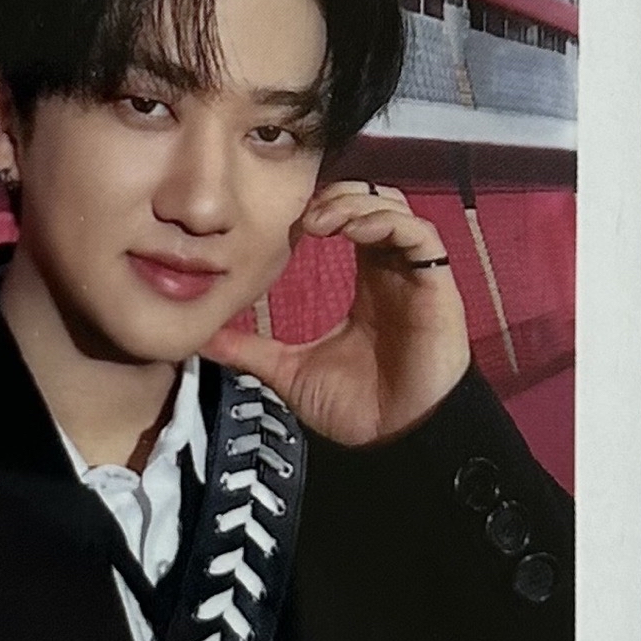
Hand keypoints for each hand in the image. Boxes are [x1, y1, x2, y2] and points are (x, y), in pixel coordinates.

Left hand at [204, 181, 471, 445]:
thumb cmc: (360, 411)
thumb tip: (203, 340)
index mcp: (367, 283)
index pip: (350, 221)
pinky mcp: (437, 285)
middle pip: (373, 203)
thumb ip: (251, 351)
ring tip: (320, 221)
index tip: (285, 223)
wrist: (399, 443)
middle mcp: (394, 272)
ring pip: (395, 209)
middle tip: (302, 217)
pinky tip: (352, 230)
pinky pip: (420, 233)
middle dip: (337, 197)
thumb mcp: (290, 372)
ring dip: (357, 203)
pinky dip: (386, 221)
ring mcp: (417, 276)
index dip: (321, 209)